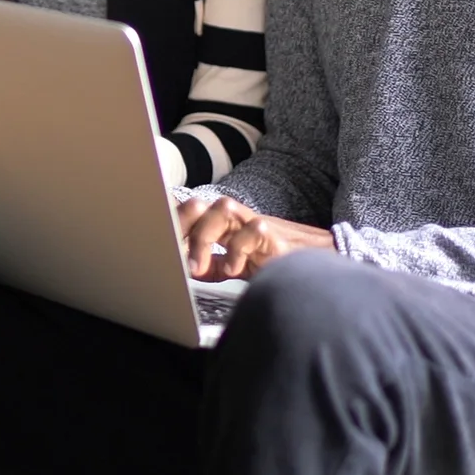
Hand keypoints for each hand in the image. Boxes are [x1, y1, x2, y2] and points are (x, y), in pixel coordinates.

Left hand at [177, 196, 334, 281]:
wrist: (318, 261)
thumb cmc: (277, 260)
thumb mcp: (238, 264)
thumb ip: (214, 264)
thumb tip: (188, 269)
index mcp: (224, 226)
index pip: (193, 214)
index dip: (173, 222)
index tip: (156, 243)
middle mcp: (237, 221)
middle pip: (201, 206)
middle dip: (182, 224)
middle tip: (172, 253)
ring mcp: (255, 225)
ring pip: (224, 208)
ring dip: (205, 235)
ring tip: (197, 266)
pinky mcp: (274, 237)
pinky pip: (255, 230)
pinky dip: (238, 249)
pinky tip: (233, 269)